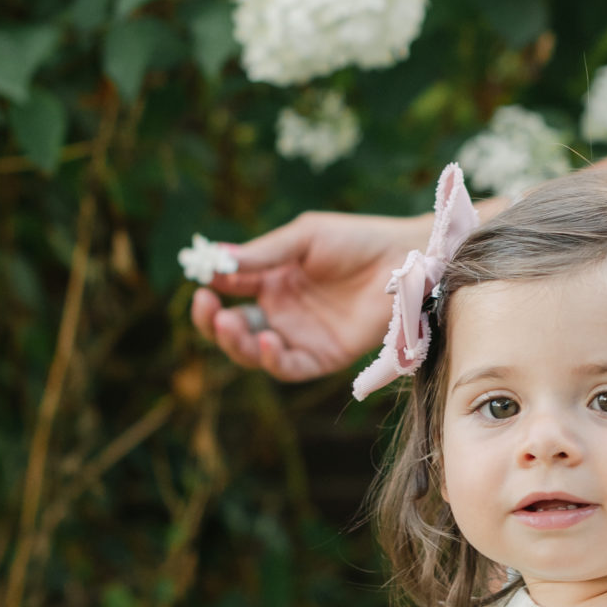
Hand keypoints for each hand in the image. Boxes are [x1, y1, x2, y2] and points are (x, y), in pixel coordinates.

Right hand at [189, 209, 431, 382]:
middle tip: (210, 311)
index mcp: (271, 280)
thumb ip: (263, 254)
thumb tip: (213, 260)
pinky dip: (273, 361)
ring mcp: (301, 336)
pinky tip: (266, 342)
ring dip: (237, 344)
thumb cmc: (357, 240)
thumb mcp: (304, 239)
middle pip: (234, 328)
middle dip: (214, 324)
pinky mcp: (325, 356)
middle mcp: (282, 312)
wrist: (406, 259)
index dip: (210, 290)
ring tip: (232, 326)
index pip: (228, 291)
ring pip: (254, 353)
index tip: (200, 283)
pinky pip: (290, 368)